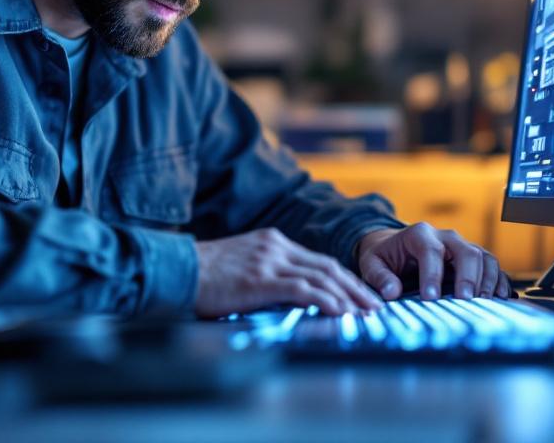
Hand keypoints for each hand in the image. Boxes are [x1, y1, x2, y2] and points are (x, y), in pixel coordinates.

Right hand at [193, 228, 384, 317]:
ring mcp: (268, 261)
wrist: (176, 270)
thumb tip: (293, 295)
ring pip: (320, 277)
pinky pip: (302, 289)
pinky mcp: (259, 280)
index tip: (363, 294)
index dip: (345, 278)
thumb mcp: (242, 264)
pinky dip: (326, 300)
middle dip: (356, 287)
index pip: (318, 260)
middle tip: (377, 305)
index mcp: (273, 241)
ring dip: (348, 296)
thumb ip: (267, 272)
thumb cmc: (205, 275)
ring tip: (366, 312)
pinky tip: (340, 312)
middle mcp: (275, 246)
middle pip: (327, 266)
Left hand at [357, 223, 511, 300]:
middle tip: (465, 300)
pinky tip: (501, 297)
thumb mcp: (372, 263)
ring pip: (483, 257)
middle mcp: (445, 237)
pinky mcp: (472, 259)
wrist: (393, 246)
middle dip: (468, 276)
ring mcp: (461, 247)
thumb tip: (391, 292)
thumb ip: (380, 277)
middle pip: (466, 251)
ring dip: (487, 279)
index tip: (430, 298)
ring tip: (484, 302)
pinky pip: (491, 265)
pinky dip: (499, 280)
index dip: (432, 274)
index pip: (431, 251)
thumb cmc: (384, 255)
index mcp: (419, 234)